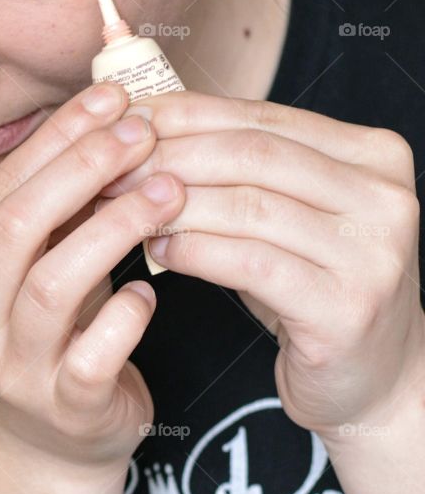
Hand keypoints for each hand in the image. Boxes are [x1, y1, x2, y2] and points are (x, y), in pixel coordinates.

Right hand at [0, 82, 185, 472]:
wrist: (48, 447)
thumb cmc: (47, 337)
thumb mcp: (31, 270)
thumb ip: (51, 208)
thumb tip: (108, 112)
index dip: (56, 140)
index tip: (112, 99)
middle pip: (14, 227)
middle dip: (83, 168)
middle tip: (143, 134)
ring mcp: (8, 372)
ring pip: (53, 284)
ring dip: (116, 228)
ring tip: (168, 194)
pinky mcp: (62, 408)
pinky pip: (95, 351)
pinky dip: (128, 312)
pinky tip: (149, 287)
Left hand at [99, 90, 424, 443]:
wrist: (371, 378)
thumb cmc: (313, 288)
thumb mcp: (287, 215)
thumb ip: (241, 170)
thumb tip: (147, 124)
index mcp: (375, 156)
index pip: (264, 117)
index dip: (187, 115)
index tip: (126, 121)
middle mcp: (384, 197)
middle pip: (253, 156)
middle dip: (170, 156)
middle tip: (109, 167)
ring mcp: (372, 253)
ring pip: (248, 207)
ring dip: (172, 204)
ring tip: (120, 208)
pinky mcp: (347, 308)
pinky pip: (251, 265)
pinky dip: (196, 252)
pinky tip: (158, 251)